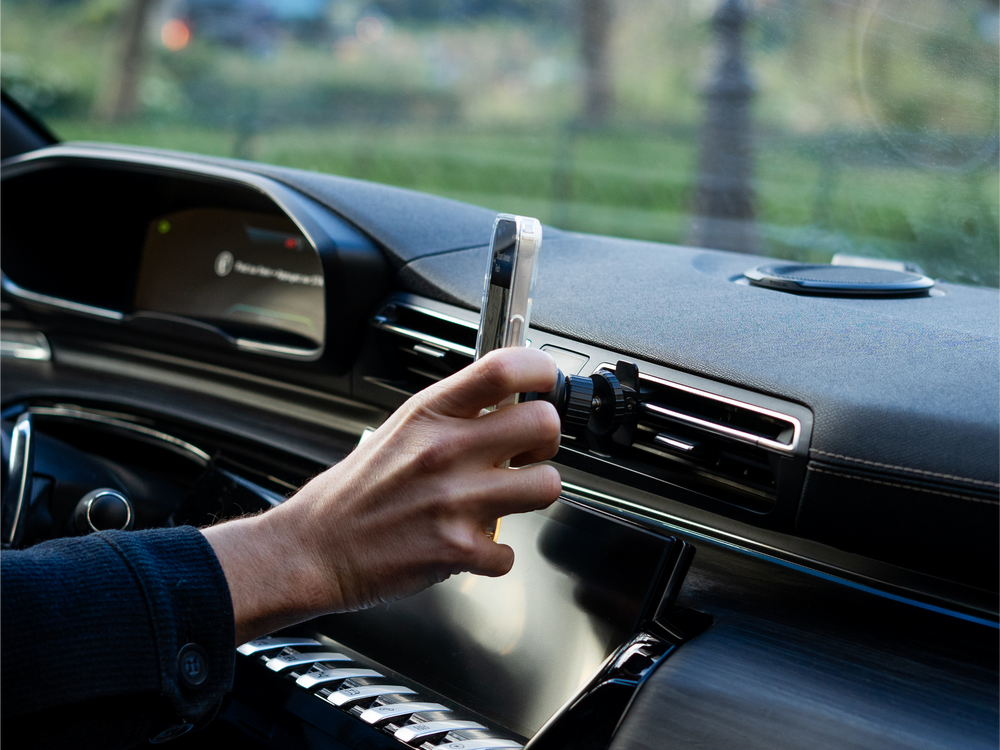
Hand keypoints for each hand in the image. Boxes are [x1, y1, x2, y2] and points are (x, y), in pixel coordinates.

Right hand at [203, 347, 561, 642]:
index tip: (545, 383)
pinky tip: (470, 544)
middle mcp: (445, 451)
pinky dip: (494, 555)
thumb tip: (510, 401)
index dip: (539, 371)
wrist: (313, 549)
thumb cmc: (355, 492)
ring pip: (547, 485)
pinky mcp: (459, 549)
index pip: (504, 370)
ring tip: (504, 499)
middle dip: (544, 442)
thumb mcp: (401, 429)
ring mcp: (455, 500)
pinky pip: (511, 551)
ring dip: (532, 495)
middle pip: (543, 424)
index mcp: (430, 414)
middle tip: (527, 454)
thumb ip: (454, 413)